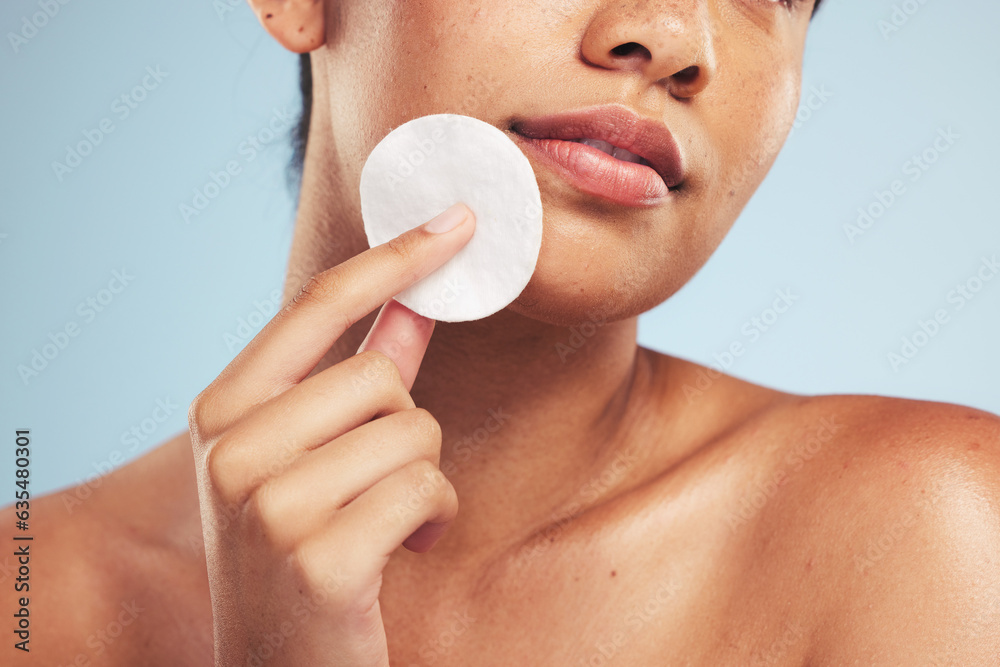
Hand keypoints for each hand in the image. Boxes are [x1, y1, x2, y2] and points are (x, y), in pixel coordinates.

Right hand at [188, 203, 474, 665]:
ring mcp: (266, 505)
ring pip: (413, 432)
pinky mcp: (318, 558)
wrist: (279, 666)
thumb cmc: (299, 551)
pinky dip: (432, 520)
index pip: (317, 305)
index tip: (457, 221)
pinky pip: (425, 490)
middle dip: (405, 430)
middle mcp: (229, 450)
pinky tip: (396, 555)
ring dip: (420, 481)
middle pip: (381, 377)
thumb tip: (413, 301)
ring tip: (380, 525)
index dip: (395, 258)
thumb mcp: (308, 456)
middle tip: (375, 485)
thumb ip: (355, 375)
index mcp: (221, 411)